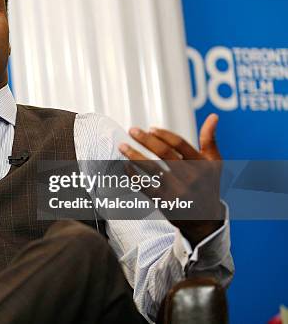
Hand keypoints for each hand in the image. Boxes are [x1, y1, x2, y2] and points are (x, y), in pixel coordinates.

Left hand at [118, 114, 223, 244]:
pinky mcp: (164, 202)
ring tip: (122, 145)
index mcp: (202, 165)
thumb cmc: (208, 185)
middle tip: (132, 130)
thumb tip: (213, 116)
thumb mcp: (214, 164)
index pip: (180, 144)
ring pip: (151, 169)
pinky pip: (145, 186)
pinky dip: (133, 175)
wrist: (205, 221)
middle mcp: (190, 177)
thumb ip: (210, 140)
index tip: (150, 128)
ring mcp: (176, 190)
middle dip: (146, 140)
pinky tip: (125, 165)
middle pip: (164, 153)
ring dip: (134, 155)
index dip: (164, 134)